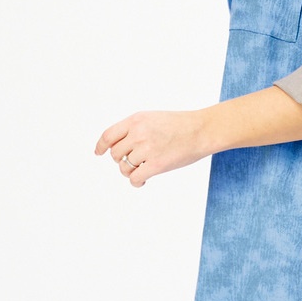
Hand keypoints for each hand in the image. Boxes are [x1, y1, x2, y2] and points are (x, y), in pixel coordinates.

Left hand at [95, 109, 210, 186]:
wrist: (202, 130)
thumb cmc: (181, 125)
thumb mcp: (153, 118)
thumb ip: (135, 128)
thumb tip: (119, 147)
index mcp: (136, 120)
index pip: (108, 135)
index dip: (101, 146)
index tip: (99, 153)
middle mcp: (138, 133)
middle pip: (115, 154)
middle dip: (122, 160)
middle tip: (135, 162)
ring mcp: (147, 149)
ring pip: (124, 167)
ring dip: (131, 171)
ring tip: (143, 169)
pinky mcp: (156, 165)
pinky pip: (135, 178)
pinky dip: (136, 182)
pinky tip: (143, 181)